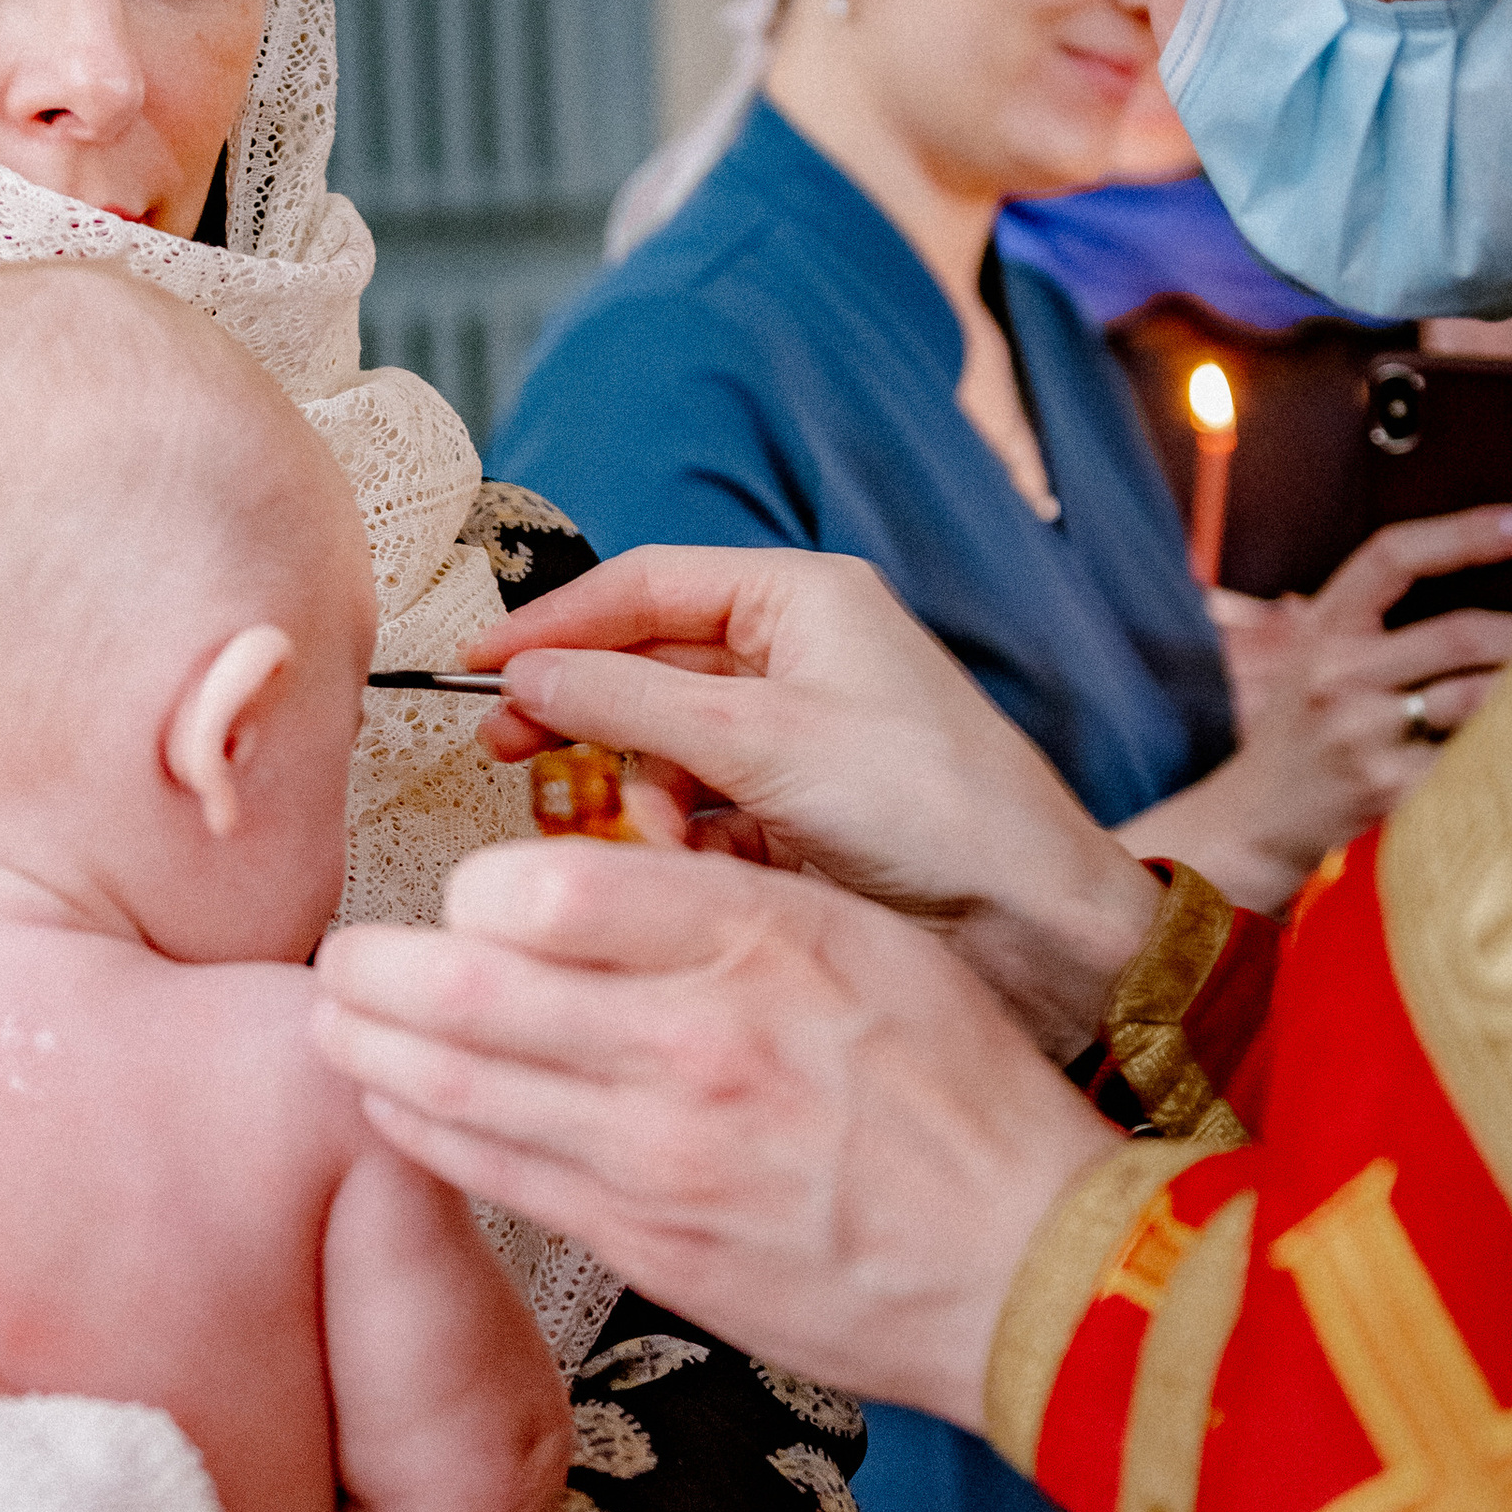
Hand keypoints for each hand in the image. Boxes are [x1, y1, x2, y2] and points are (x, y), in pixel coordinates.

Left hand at [313, 838, 1115, 1427]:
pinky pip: (493, 1178)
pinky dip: (423, 1136)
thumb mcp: (863, 935)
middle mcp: (693, 1044)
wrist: (1028, 1265)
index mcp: (754, 941)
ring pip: (452, 1092)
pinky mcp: (646, 1244)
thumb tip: (585, 872)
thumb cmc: (956, 1090)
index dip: (471, 888)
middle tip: (340, 958)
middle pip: (463, 990)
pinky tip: (397, 1110)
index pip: (544, 886)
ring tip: (334, 1026)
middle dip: (369, 971)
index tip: (463, 894)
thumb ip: (719, 897)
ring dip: (366, 1055)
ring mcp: (660, 1156)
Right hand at [466, 547, 1159, 1055]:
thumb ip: (630, 704)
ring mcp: (797, 733)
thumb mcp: (762, 743)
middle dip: (584, 715)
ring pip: (664, 747)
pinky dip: (685, 839)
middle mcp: (797, 654)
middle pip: (644, 666)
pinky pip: (700, 808)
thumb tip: (527, 676)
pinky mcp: (797, 807)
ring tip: (651, 840)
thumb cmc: (932, 809)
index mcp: (802, 599)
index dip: (553, 622)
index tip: (477, 663)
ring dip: (641, 795)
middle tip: (511, 754)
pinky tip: (700, 870)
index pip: (644, 585)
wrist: (1035, 925)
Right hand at [1139, 505, 1511, 910]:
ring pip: (1477, 696)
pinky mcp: (1387, 787)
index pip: (1394, 556)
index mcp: (1323, 628)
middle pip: (1458, 634)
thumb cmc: (1297, 733)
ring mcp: (1362, 733)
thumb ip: (1374, 624)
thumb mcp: (1314, 659)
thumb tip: (1479, 598)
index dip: (1467, 532)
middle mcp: (1337, 674)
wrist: (1252, 821)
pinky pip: (1471, 757)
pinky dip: (1509, 745)